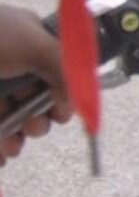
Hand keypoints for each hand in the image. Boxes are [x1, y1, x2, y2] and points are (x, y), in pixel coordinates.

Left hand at [0, 5, 73, 164]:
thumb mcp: (33, 44)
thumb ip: (64, 68)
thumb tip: (75, 101)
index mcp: (28, 42)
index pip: (55, 71)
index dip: (62, 94)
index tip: (62, 114)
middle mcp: (10, 64)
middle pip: (33, 98)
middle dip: (38, 119)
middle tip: (34, 128)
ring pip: (10, 116)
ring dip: (16, 136)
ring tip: (12, 148)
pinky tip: (2, 154)